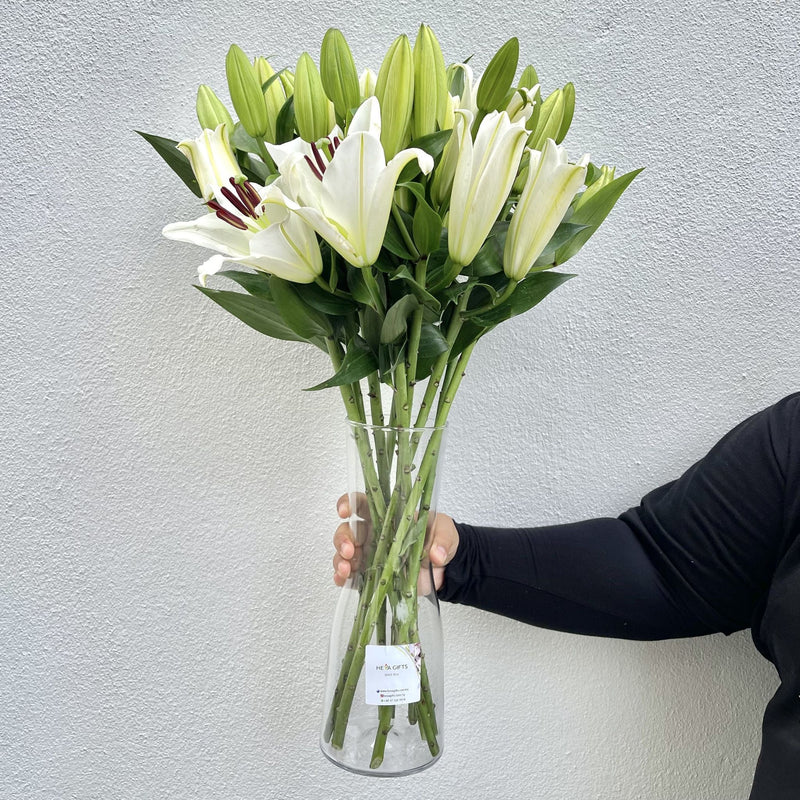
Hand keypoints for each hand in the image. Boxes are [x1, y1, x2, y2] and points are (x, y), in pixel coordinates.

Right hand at [333, 493, 459, 592]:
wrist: (445, 567)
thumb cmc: (439, 539)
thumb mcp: (446, 532)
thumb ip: (442, 540)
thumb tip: (436, 555)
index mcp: (386, 516)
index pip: (362, 504)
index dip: (348, 503)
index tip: (345, 511)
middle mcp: (373, 534)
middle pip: (347, 531)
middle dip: (343, 539)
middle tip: (350, 550)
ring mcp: (370, 556)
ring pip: (345, 554)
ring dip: (340, 560)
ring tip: (346, 569)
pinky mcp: (372, 576)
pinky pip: (352, 577)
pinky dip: (343, 578)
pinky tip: (343, 580)